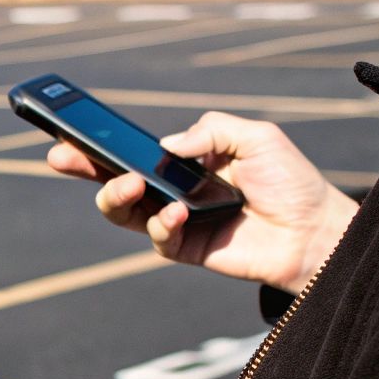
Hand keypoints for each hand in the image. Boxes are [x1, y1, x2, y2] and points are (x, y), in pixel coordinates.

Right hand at [46, 111, 358, 293]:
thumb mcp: (257, 137)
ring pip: (124, 211)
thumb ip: (212, 130)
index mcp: (185, 159)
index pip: (134, 149)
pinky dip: (160, 223)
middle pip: (115, 178)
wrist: (315, 232)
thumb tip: (167, 145)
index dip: (100, 141)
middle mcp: (173, 189)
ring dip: (116, 196)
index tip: (69, 131)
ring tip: (131, 184)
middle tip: (63, 157)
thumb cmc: (290, 181)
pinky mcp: (186, 248)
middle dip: (85, 166)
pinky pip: (157, 237)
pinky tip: (177, 212)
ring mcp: (177, 220)